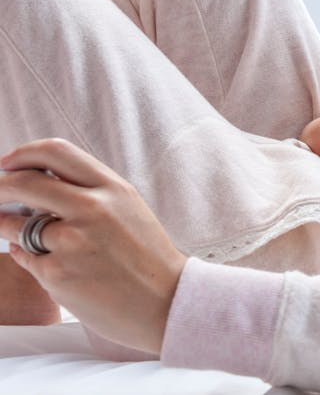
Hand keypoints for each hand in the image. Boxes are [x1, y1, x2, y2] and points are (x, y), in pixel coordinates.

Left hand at [0, 138, 187, 353]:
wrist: (166, 303)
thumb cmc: (146, 257)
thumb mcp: (128, 209)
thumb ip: (90, 191)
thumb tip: (39, 179)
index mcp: (113, 189)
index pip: (55, 152)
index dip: (23, 154)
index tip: (8, 163)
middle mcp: (92, 210)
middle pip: (23, 183)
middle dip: (0, 186)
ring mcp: (72, 242)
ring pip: (14, 224)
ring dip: (9, 226)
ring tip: (30, 237)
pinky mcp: (57, 274)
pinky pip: (23, 256)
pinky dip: (28, 257)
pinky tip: (53, 263)